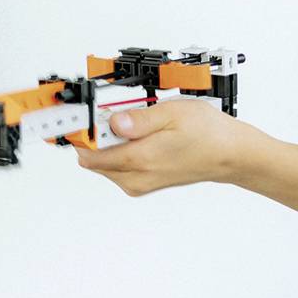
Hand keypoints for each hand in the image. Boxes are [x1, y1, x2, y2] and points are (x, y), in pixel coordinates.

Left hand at [72, 99, 252, 194]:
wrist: (229, 155)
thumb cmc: (207, 134)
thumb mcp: (171, 113)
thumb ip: (137, 119)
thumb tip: (110, 122)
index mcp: (140, 159)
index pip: (88, 152)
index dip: (77, 132)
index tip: (68, 118)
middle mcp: (135, 178)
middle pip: (92, 158)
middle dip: (95, 134)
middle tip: (114, 114)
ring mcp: (138, 183)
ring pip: (104, 162)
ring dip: (109, 142)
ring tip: (135, 124)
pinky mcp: (143, 184)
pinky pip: (117, 167)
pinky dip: (120, 150)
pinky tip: (139, 136)